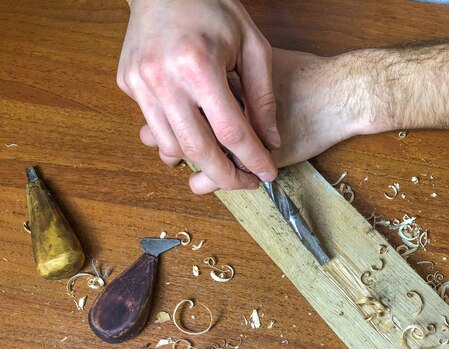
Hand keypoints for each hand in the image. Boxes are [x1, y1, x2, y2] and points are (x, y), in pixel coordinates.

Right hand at [117, 0, 279, 192]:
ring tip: (223, 162)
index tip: (267, 174)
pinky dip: (177, 140)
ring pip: (171, 147)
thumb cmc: (213, 8)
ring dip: (199, 162)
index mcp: (199, 67)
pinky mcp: (128, 83)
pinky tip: (197, 136)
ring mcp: (140, 83)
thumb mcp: (253, 47)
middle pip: (198, 150)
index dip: (253, 159)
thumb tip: (271, 141)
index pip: (231, 132)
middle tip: (245, 183)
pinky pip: (154, 128)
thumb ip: (263, 97)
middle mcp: (164, 79)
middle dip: (225, 176)